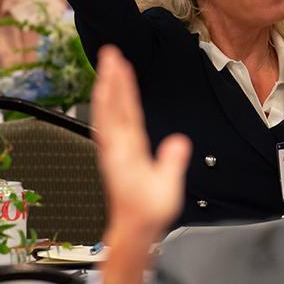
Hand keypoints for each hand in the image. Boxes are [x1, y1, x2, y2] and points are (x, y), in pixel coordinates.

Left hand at [93, 45, 190, 237]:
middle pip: (110, 105)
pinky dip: (105, 105)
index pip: (124, 110)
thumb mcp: (166, 190)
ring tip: (107, 67)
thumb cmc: (148, 212)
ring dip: (105, 88)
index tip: (120, 64)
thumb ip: (171, 164)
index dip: (122, 86)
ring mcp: (110, 150)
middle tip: (109, 53)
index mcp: (127, 151)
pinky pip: (105, 122)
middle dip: (110, 77)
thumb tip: (179, 142)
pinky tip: (106, 99)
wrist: (132, 230)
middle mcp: (114, 148)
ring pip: (104, 112)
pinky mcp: (111, 155)